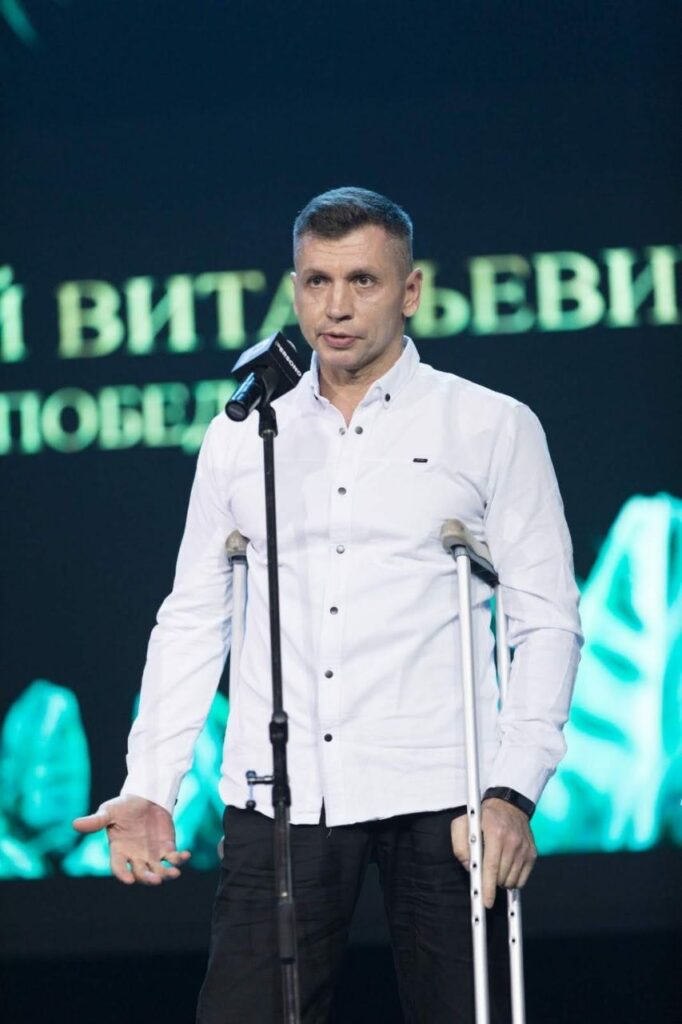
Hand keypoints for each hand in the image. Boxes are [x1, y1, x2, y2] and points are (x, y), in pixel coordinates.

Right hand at [72, 795, 190, 884]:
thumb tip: (75, 824)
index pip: (118, 868)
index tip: (128, 879)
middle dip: (148, 878)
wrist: (145, 797)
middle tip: (155, 879)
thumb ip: (96, 821)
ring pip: (159, 870)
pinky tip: (186, 855)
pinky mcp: (167, 848)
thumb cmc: (123, 806)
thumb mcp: (109, 811)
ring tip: (174, 873)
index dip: (122, 874)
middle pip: (140, 874)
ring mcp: (152, 854)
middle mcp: (135, 857)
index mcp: (118, 851)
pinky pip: (174, 858)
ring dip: (166, 874)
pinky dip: (180, 859)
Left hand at [451, 798, 536, 908]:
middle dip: (492, 881)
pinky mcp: (532, 854)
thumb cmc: (482, 816)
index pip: (491, 867)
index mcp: (495, 833)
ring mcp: (524, 849)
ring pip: (512, 881)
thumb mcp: (463, 824)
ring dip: (502, 881)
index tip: (486, 902)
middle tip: (486, 873)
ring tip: (496, 867)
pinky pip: (522, 880)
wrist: (509, 804)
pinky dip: (513, 880)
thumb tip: (469, 869)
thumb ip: (460, 846)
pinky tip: (506, 869)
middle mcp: (512, 842)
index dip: (488, 887)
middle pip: (501, 877)